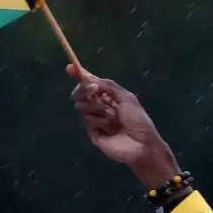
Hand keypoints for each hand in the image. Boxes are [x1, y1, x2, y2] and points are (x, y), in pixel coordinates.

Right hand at [67, 64, 178, 186]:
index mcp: (110, 96)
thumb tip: (91, 78)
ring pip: (81, 105)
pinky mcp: (92, 131)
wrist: (142, 144)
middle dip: (84, 89)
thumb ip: (109, 86)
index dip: (80, 76)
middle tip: (93, 91)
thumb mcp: (127, 98)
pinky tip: (110, 125)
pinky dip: (98, 119)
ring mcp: (95, 119)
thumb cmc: (138, 120)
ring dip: (96, 106)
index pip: (91, 84)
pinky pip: (87, 118)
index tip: (70, 68)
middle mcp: (101, 106)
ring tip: (112, 115)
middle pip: (81, 93)